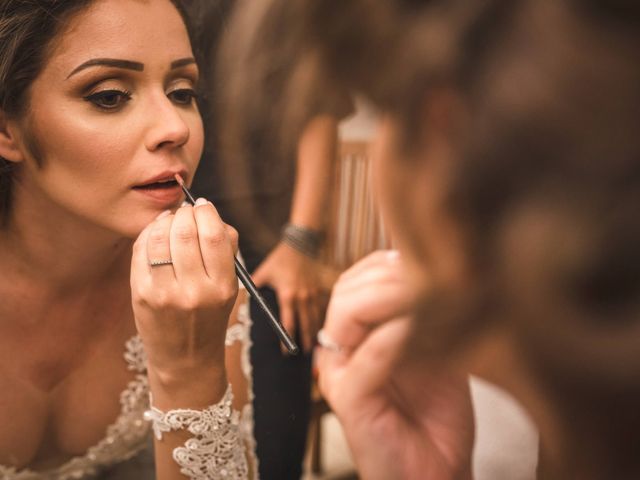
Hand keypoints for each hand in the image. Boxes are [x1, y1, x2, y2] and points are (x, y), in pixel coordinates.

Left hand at [130, 201, 238, 406]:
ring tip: (170, 220)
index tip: (203, 205)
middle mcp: (194, 291)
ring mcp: (165, 294)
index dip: (207, 212)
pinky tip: (156, 234)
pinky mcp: (142, 295)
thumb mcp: (229, 287)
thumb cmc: (209, 315)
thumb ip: (226, 248)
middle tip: (185, 211)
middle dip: (184, 212)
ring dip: (164, 220)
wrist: (185, 358)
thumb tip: (207, 212)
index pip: (215, 234)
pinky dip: (148, 234)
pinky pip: (142, 251)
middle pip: (186, 231)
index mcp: (223, 287)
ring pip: (160, 237)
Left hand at [252, 242, 328, 351]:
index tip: (285, 351)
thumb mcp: (264, 271)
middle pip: (305, 325)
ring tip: (312, 347)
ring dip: (313, 333)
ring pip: (315, 318)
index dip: (286, 338)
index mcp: (288, 295)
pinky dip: (319, 320)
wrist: (301, 245)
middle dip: (303, 341)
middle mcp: (302, 297)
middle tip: (301, 353)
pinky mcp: (319, 289)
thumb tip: (243, 294)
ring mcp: (313, 294)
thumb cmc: (280, 258)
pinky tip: (319, 328)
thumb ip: (254, 285)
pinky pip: (321, 309)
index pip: (288, 323)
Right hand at [318, 250, 473, 479]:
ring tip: (428, 297)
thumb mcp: (437, 351)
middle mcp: (341, 352)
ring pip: (347, 315)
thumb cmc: (437, 417)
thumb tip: (436, 267)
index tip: (426, 262)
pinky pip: (366, 357)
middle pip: (347, 290)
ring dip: (390, 297)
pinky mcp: (349, 402)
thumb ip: (427, 314)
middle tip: (431, 278)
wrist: (438, 474)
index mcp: (356, 338)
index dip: (387, 265)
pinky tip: (423, 329)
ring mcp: (341, 376)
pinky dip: (395, 337)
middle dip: (390, 276)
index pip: (355, 282)